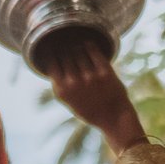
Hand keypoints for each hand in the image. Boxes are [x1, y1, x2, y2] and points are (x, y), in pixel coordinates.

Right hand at [37, 32, 146, 152]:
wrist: (113, 118)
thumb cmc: (89, 110)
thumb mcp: (69, 101)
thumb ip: (60, 84)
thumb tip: (52, 61)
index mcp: (62, 90)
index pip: (51, 62)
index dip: (51, 53)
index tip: (53, 49)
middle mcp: (74, 82)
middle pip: (65, 55)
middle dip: (65, 50)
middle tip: (67, 46)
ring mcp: (90, 76)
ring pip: (78, 51)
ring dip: (77, 47)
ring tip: (77, 46)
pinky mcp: (105, 72)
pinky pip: (94, 51)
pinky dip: (90, 46)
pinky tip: (88, 44)